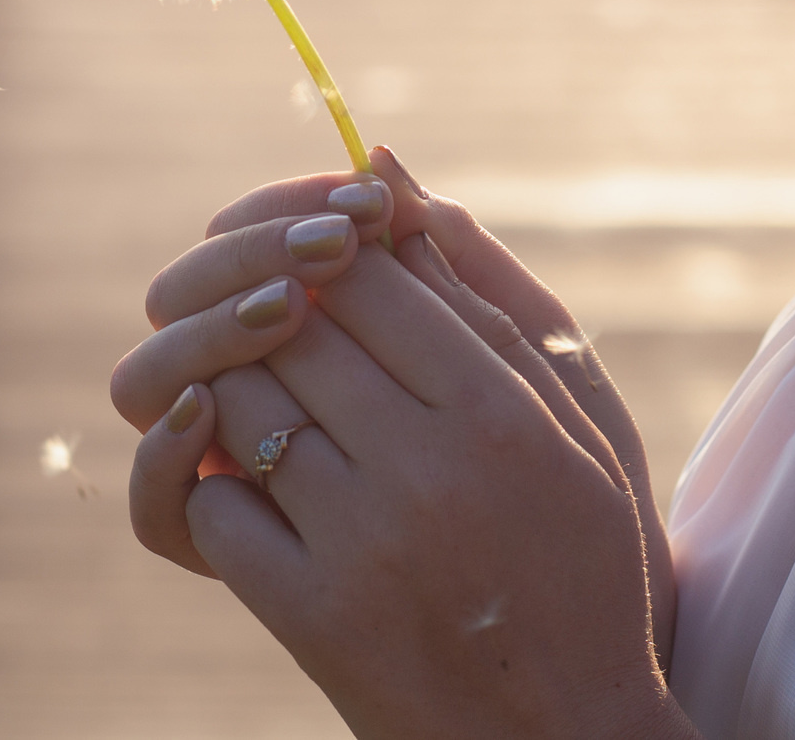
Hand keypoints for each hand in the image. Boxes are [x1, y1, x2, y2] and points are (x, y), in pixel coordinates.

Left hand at [123, 222, 690, 738]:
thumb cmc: (577, 564)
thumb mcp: (569, 423)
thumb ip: (483, 300)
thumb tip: (391, 176)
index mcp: (501, 414)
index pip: (369, 275)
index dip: (330, 251)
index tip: (325, 261)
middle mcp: (427, 471)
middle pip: (292, 330)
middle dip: (273, 315)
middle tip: (284, 330)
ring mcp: (361, 546)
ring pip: (240, 407)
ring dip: (238, 393)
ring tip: (276, 404)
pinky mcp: (309, 617)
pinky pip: (217, 508)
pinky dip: (223, 490)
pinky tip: (266, 495)